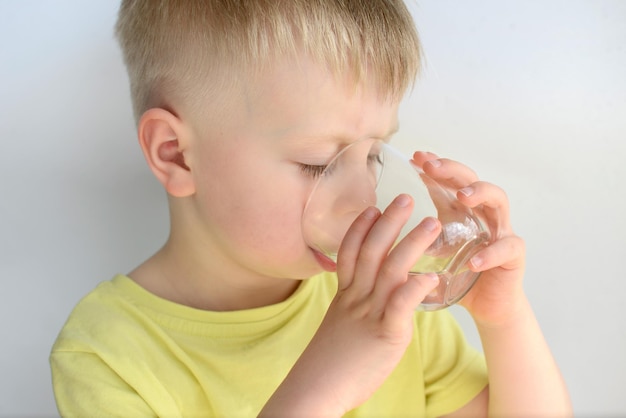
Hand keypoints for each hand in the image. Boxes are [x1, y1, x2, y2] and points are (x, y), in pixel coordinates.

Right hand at [262, 195, 441, 415]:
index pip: (350, 252)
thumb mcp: (338, 327)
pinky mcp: (385, 334)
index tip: (373, 207)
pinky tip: (432, 276)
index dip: (361, 227)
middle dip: (389, 222)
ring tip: (431, 223)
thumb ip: (354, 310)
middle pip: (371, 251)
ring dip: (412, 243)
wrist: (316, 390)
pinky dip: (416, 287)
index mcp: (344, 296)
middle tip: (406, 198)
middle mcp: (355, 298)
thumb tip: (368, 305)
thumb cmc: (328, 364)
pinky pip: (400, 304)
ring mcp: (369, 314)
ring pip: (390, 270)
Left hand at [412, 151, 525, 326]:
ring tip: (462, 197)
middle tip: (432, 166)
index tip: (416, 157)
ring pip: (498, 201)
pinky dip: (490, 253)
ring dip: (480, 194)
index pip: (450, 180)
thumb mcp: (435, 250)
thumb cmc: (459, 274)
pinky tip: (473, 260)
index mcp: (462, 211)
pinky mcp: (514, 256)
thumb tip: (386, 226)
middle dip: (452, 170)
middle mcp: (483, 214)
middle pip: (472, 180)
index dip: (435, 166)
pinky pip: (507, 248)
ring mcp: (501, 231)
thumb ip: (420, 235)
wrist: (487, 305)